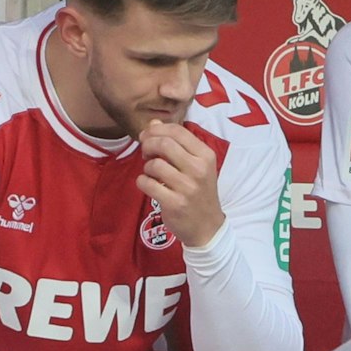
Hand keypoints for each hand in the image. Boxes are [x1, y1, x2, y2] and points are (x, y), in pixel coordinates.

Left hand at [138, 122, 225, 247]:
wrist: (207, 227)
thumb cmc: (199, 192)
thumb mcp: (196, 165)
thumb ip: (176, 143)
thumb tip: (153, 123)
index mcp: (206, 156)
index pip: (177, 131)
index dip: (156, 130)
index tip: (147, 137)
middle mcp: (199, 170)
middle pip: (163, 144)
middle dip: (148, 145)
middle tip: (146, 154)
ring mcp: (187, 187)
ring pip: (154, 165)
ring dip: (146, 167)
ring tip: (152, 174)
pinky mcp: (174, 203)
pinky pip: (147, 184)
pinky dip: (143, 182)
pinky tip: (150, 186)